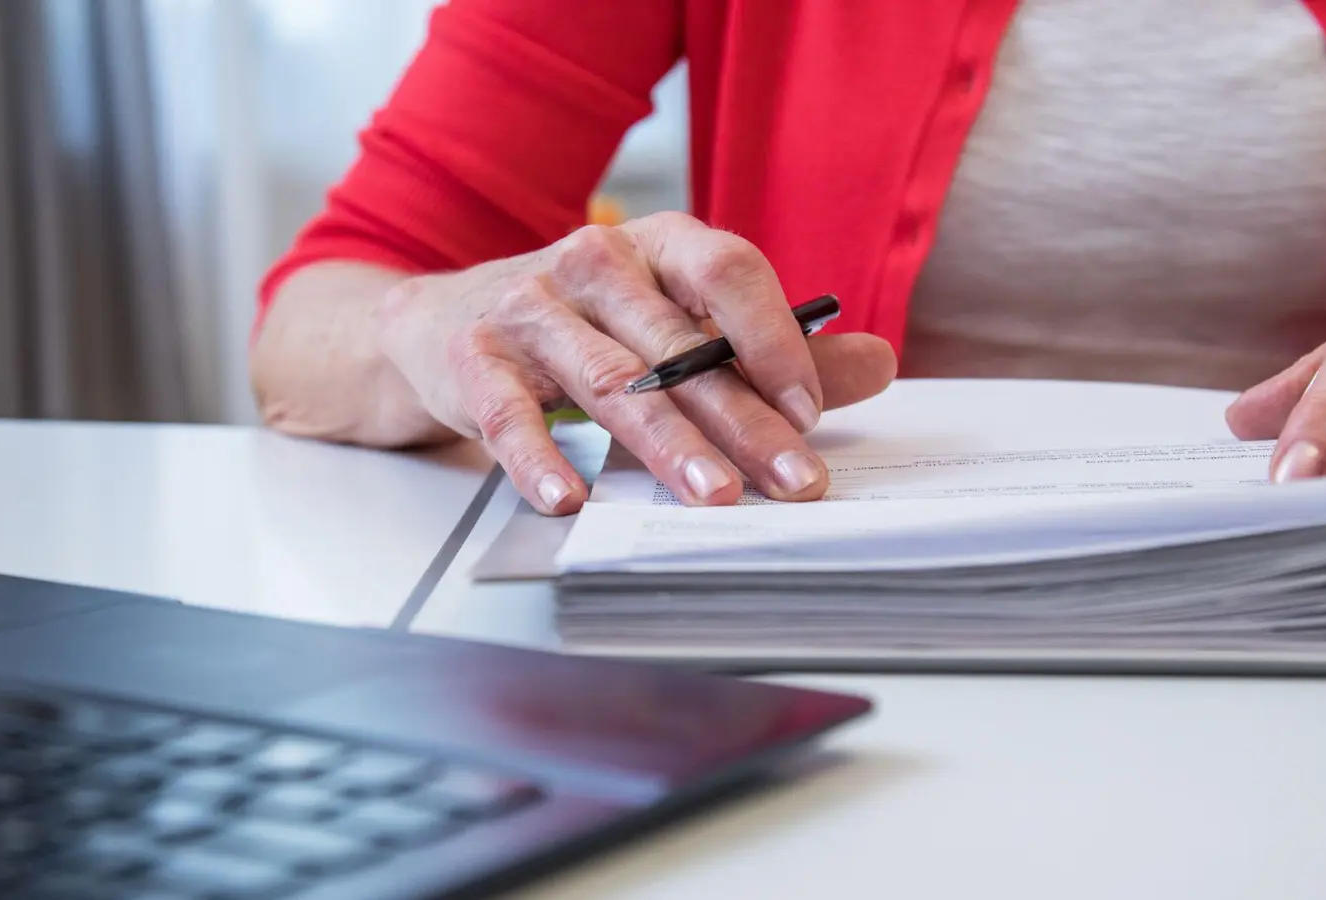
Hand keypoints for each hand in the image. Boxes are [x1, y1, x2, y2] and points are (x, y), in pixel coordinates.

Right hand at [371, 212, 896, 513]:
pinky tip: (568, 500)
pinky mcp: (474, 357)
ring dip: (666, 444)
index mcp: (660, 243)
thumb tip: (881, 363)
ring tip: (715, 496)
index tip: (813, 412)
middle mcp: (595, 260)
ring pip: (610, 379)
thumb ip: (774, 349)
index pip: (728, 272)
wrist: (444, 322)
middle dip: (744, 419)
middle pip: (679, 343)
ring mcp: (530, 305)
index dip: (774, 339)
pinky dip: (538, 459)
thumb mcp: (680, 323)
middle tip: (794, 481)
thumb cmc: (589, 327)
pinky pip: (509, 413)